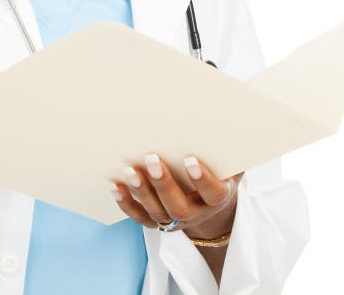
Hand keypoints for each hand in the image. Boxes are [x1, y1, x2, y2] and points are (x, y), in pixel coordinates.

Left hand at [109, 153, 242, 238]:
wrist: (209, 200)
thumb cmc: (218, 170)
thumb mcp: (228, 161)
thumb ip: (223, 148)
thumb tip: (218, 122)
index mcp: (216, 197)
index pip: (212, 193)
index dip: (203, 179)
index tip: (190, 159)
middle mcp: (196, 213)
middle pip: (179, 207)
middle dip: (163, 184)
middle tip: (151, 158)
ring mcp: (175, 219)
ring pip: (157, 212)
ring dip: (142, 191)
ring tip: (129, 170)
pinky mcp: (157, 221)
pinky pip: (139, 216)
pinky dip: (126, 203)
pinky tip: (116, 186)